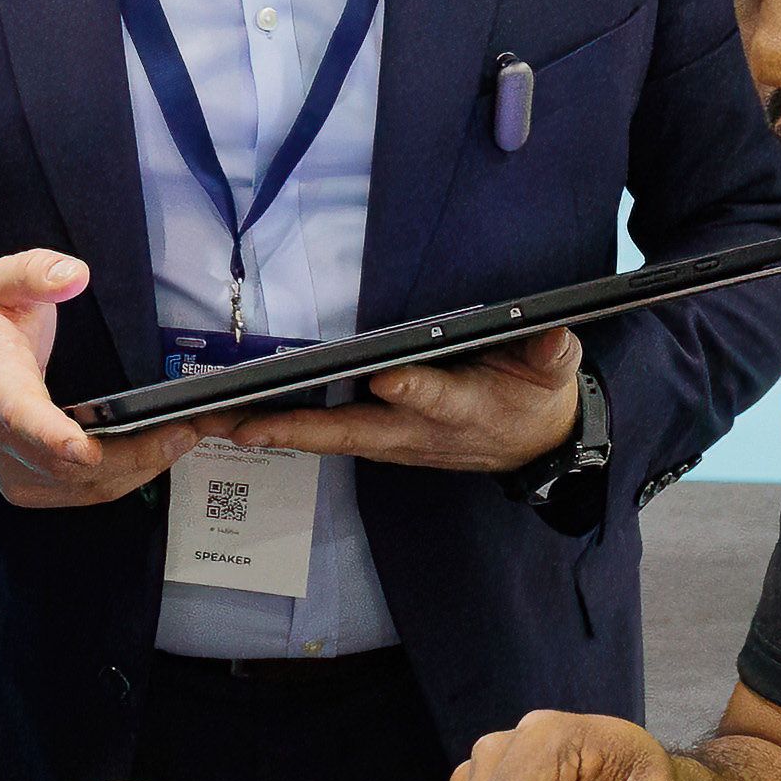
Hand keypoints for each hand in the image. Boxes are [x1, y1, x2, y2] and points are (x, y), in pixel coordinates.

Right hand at [0, 250, 196, 507]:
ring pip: (80, 487)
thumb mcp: (2, 285)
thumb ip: (34, 271)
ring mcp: (11, 469)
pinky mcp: (26, 488)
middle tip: (184, 431)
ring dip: (137, 469)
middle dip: (130, 454)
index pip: (18, 412)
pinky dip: (123, 480)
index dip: (50, 434)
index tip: (82, 447)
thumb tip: (75, 274)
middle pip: (65, 464)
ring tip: (180, 439)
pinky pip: (82, 495)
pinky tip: (153, 456)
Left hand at [220, 328, 580, 473]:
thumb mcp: (555, 371)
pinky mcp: (382, 442)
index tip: (387, 378)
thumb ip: (552, 352)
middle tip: (246, 425)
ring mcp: (396, 443)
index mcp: (463, 408)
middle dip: (300, 431)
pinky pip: (331, 439)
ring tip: (225, 422)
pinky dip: (291, 434)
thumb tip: (554, 334)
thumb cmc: (537, 397)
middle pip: (354, 433)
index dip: (412, 390)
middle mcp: (419, 433)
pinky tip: (246, 423)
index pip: (434, 397)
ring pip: (333, 439)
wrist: (535, 446)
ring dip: (280, 434)